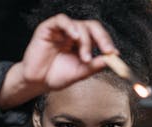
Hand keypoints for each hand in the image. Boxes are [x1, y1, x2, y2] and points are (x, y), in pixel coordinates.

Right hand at [0, 14, 117, 108]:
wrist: (38, 82)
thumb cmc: (57, 76)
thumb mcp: (80, 73)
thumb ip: (94, 66)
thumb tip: (109, 59)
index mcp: (82, 44)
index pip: (98, 36)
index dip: (107, 42)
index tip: (114, 54)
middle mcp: (73, 35)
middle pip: (92, 27)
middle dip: (103, 38)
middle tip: (107, 51)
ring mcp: (61, 31)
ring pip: (79, 25)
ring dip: (86, 41)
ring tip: (84, 57)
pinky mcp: (48, 28)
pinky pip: (61, 20)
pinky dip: (70, 26)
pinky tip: (75, 37)